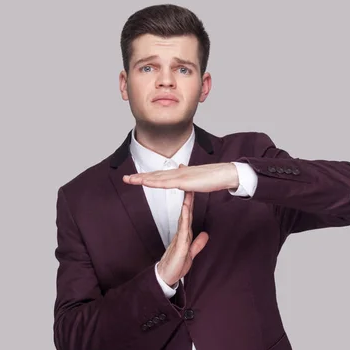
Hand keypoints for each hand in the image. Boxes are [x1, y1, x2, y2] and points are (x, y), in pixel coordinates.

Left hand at [123, 162, 238, 192]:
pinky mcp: (184, 181)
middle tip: (125, 178)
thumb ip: (186, 172)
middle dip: (139, 177)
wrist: (224, 174)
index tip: (135, 178)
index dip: (147, 176)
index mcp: (179, 173)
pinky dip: (155, 182)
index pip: (159, 175)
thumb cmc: (212, 177)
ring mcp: (180, 176)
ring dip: (142, 179)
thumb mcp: (196, 176)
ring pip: (157, 178)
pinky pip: (166, 182)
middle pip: (154, 175)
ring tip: (130, 180)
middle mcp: (177, 172)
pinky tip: (146, 183)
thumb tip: (179, 166)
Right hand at [157, 188, 209, 286]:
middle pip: (186, 213)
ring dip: (186, 206)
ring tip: (188, 193)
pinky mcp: (180, 244)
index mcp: (184, 234)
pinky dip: (185, 218)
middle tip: (189, 185)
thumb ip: (198, 244)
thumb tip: (205, 235)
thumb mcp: (191, 253)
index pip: (189, 216)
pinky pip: (183, 229)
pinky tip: (185, 210)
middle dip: (188, 199)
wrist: (166, 277)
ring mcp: (179, 238)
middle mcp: (181, 233)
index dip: (191, 204)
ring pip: (184, 218)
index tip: (192, 192)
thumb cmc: (176, 265)